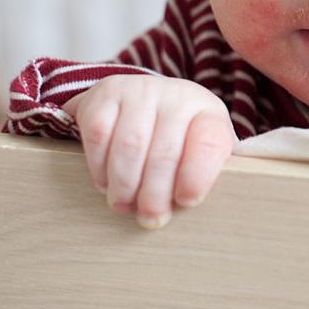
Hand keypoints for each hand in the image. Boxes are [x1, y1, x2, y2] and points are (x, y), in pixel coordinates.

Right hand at [62, 74, 234, 228]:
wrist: (142, 100)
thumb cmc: (177, 138)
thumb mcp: (199, 152)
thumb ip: (202, 177)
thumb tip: (195, 214)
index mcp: (209, 112)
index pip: (209, 144)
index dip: (198, 177)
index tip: (187, 202)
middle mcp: (178, 95)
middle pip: (165, 153)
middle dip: (155, 194)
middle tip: (150, 218)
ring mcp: (141, 90)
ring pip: (130, 147)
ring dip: (124, 185)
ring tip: (124, 204)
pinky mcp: (107, 93)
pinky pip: (99, 136)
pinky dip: (99, 167)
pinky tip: (105, 182)